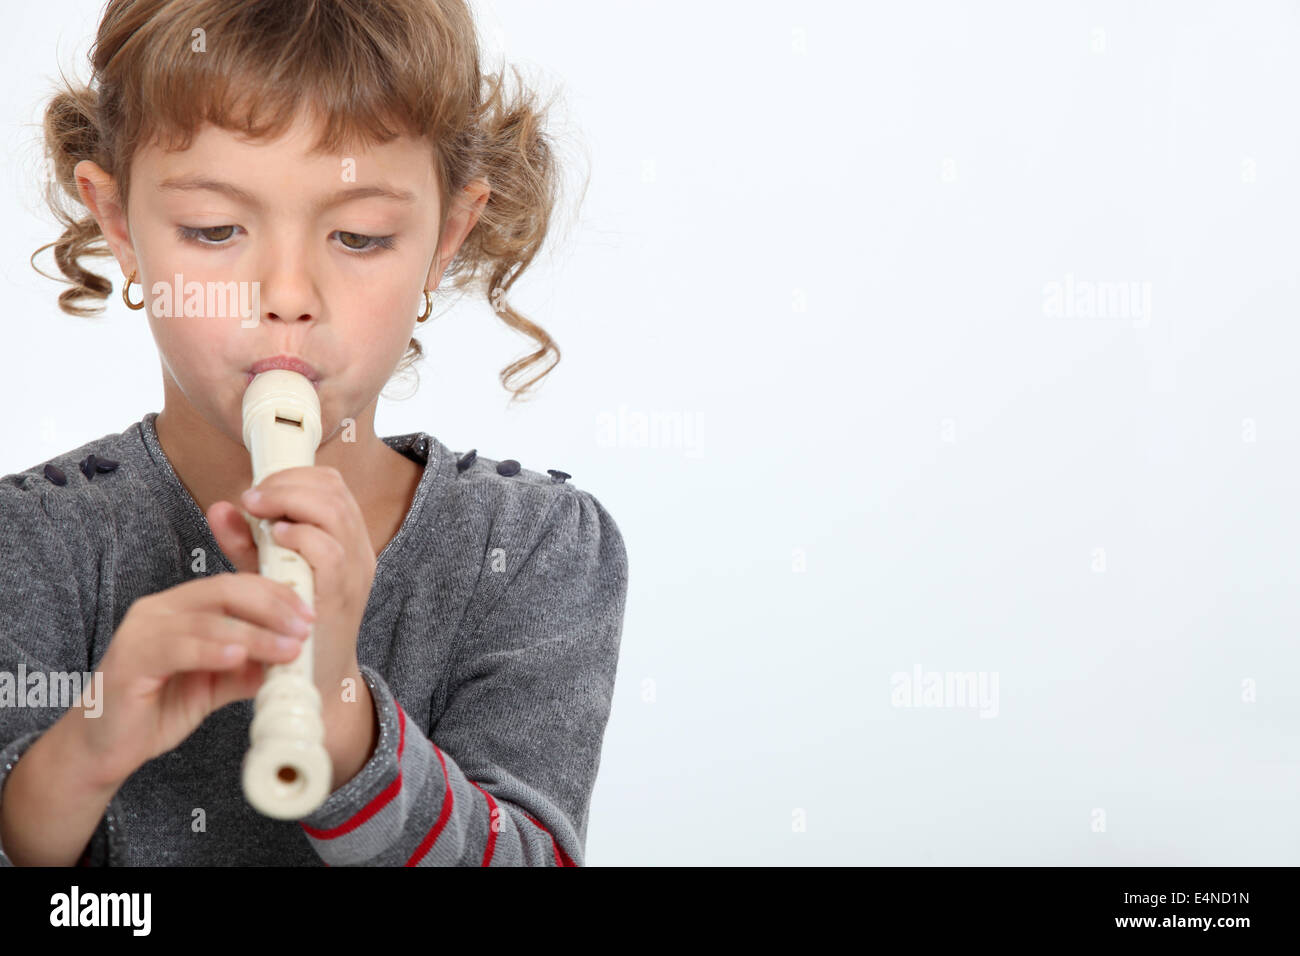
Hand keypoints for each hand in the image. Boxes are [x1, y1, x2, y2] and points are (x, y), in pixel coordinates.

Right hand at [84, 574, 314, 788]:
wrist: (106, 748)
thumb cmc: (159, 708)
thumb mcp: (217, 684)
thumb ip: (249, 667)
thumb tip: (294, 656)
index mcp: (181, 607)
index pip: (236, 585)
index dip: (276, 595)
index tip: (309, 614)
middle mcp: (159, 610)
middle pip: (225, 591)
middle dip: (273, 607)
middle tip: (305, 627)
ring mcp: (141, 631)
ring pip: (208, 620)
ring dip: (256, 633)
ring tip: (289, 649)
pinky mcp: (129, 660)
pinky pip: (177, 647)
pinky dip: (213, 650)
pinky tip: (241, 657)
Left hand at [207, 466, 376, 715]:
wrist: (313, 681)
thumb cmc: (291, 626)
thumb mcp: (270, 573)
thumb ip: (246, 541)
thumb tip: (219, 508)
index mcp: (348, 538)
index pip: (332, 484)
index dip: (294, 475)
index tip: (259, 488)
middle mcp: (359, 549)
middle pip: (334, 488)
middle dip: (287, 483)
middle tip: (253, 498)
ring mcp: (355, 571)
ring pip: (333, 510)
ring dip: (289, 501)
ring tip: (259, 511)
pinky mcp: (342, 594)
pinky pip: (328, 550)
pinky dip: (299, 535)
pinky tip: (274, 538)